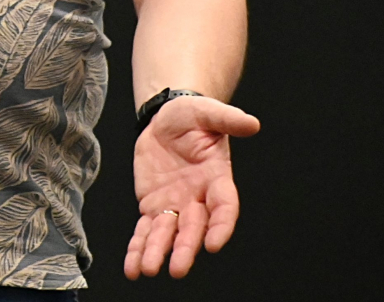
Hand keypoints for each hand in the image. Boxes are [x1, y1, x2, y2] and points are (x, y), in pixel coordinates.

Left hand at [124, 95, 259, 278]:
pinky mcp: (153, 205)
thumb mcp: (206, 111)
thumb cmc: (191, 117)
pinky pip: (146, 230)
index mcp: (216, 179)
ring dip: (157, 253)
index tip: (214, 244)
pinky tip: (132, 267)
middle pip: (194, 228)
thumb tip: (252, 123)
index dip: (221, 226)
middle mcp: (198, 198)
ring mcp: (175, 205)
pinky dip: (138, 247)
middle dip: (185, 249)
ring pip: (167, 234)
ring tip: (147, 270)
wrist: (166, 120)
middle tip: (176, 269)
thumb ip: (227, 119)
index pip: (224, 207)